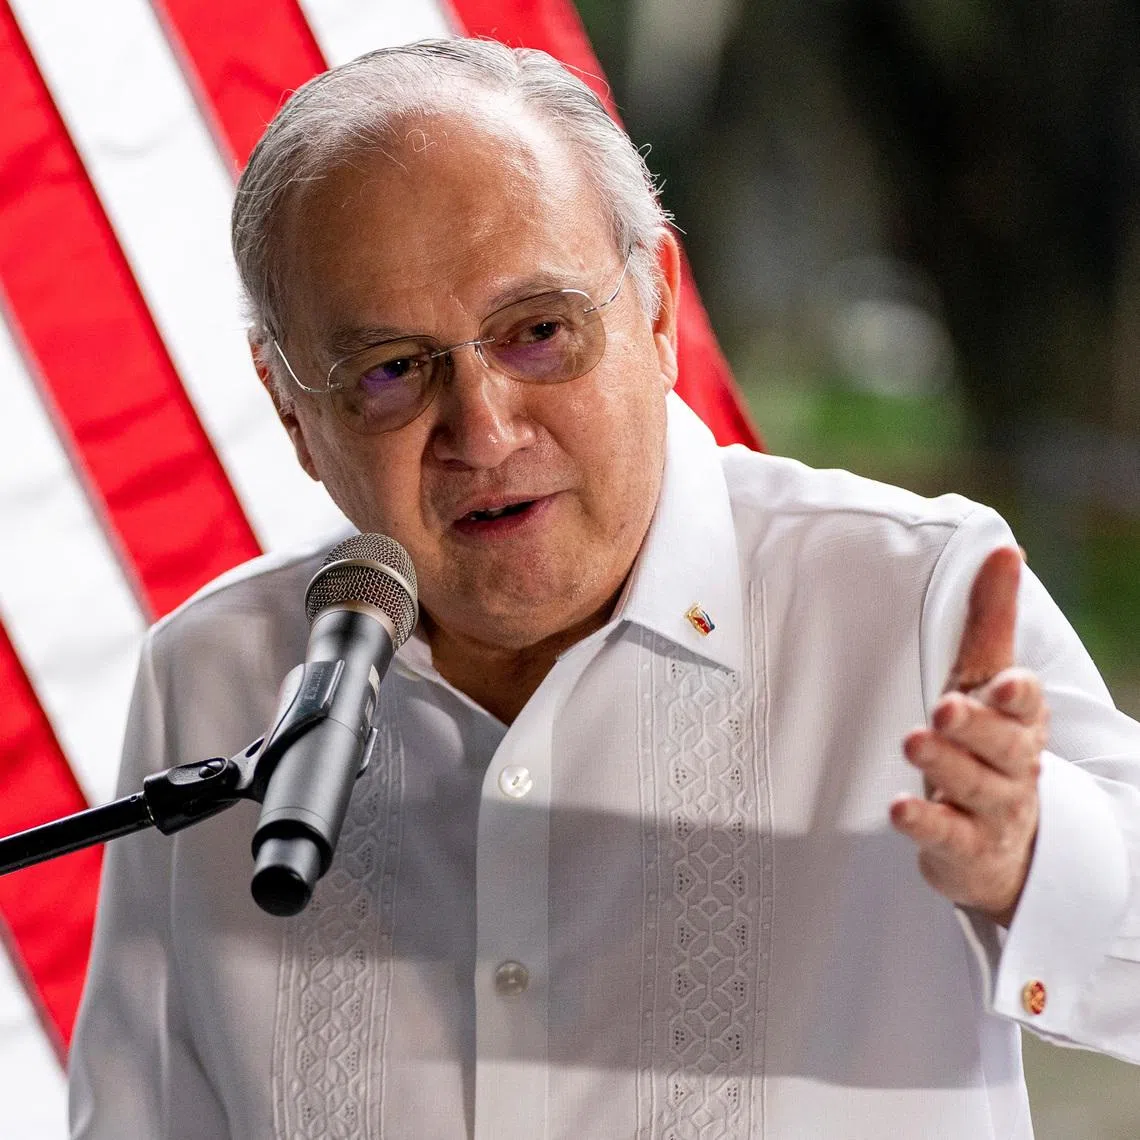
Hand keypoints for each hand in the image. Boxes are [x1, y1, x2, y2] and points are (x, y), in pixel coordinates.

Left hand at [890, 547, 1047, 925]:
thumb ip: (992, 621)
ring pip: (975, 787)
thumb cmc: (988, 745)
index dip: (1018, 695)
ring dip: (946, 766)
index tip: (1005, 682)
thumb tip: (1005, 549)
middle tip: (945, 708)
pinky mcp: (963, 846)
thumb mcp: (987, 681)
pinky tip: (898, 809)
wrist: (1004, 843)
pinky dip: (924, 823)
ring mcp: (990, 809)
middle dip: (977, 726)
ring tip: (915, 741)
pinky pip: (947, 835)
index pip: (1026, 705)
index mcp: (1019, 721)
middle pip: (1002, 746)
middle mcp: (1012, 765)